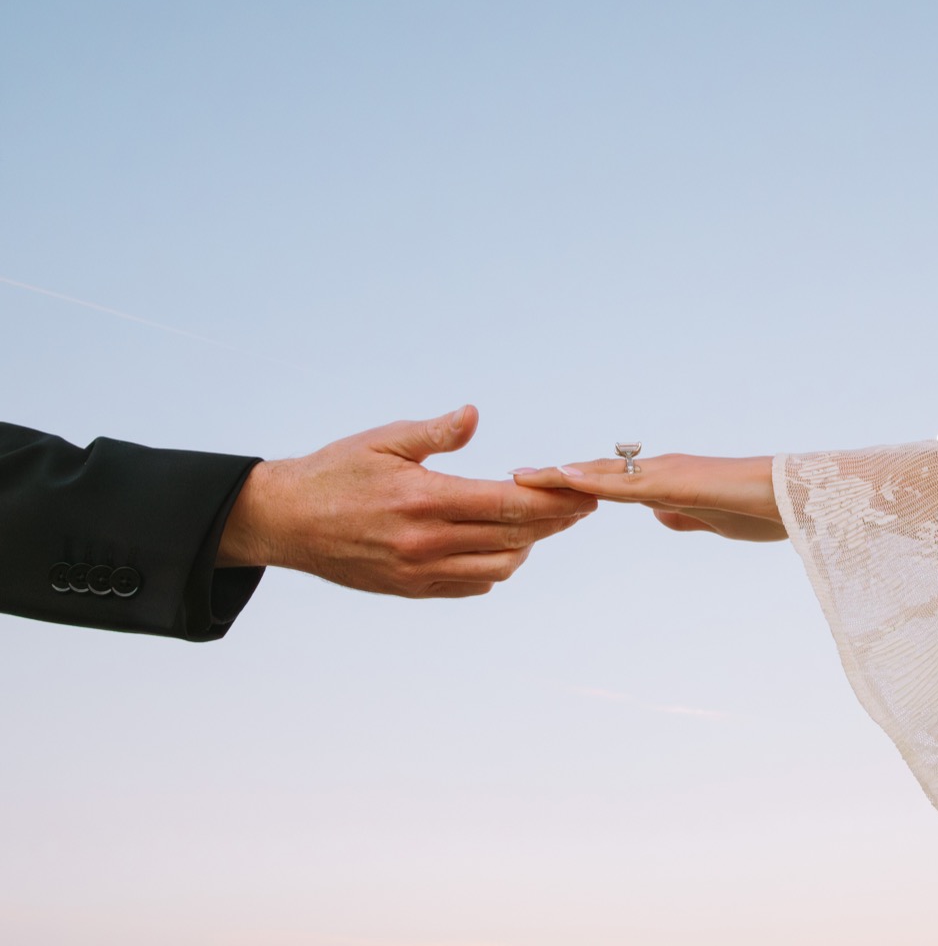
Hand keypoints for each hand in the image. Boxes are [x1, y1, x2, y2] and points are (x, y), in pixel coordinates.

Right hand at [218, 405, 597, 596]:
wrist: (286, 522)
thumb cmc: (335, 473)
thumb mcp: (382, 442)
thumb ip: (434, 433)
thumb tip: (473, 414)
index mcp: (423, 500)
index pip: (507, 504)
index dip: (553, 500)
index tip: (583, 490)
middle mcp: (425, 542)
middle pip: (514, 538)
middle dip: (555, 521)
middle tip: (580, 505)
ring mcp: (419, 572)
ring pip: (498, 568)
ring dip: (526, 546)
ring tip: (538, 523)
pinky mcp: (411, 589)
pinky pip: (471, 586)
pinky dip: (495, 568)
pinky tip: (501, 545)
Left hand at [513, 454, 786, 542]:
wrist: (793, 499)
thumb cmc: (759, 510)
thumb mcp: (710, 521)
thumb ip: (683, 516)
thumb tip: (658, 517)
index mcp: (666, 484)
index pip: (610, 485)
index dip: (573, 486)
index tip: (540, 489)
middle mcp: (659, 472)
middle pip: (596, 473)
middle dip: (554, 477)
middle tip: (512, 477)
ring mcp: (666, 474)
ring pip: (602, 474)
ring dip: (560, 475)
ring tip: (521, 476)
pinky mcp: (676, 483)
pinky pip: (626, 484)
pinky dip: (592, 481)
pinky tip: (566, 479)